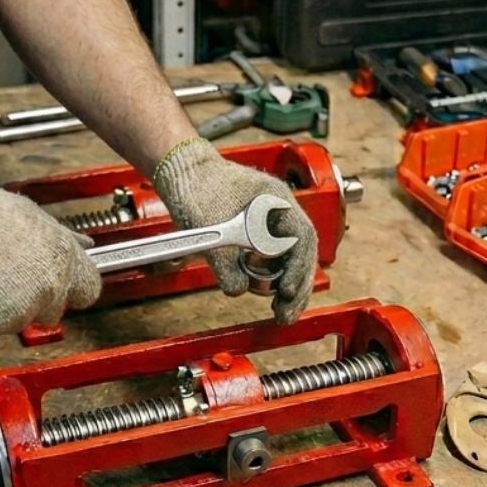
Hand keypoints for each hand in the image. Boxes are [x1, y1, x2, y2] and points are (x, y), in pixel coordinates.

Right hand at [0, 172, 100, 339]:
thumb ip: (58, 240)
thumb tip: (81, 245)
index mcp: (62, 259)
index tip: (61, 285)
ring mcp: (19, 311)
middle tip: (10, 279)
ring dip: (4, 307)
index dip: (72, 287)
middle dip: (36, 300)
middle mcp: (47, 289)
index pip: (88, 290)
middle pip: (53, 312)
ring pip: (19, 321)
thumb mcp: (30, 216)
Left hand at [152, 139, 317, 323]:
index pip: (303, 238)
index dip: (298, 268)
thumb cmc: (197, 185)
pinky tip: (270, 295)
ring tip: (281, 312)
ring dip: (289, 286)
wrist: (183, 171)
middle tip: (286, 314)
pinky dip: (274, 278)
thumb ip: (224, 260)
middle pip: (302, 253)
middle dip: (297, 287)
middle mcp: (280, 212)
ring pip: (291, 259)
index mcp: (277, 199)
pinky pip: (275, 259)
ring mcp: (271, 222)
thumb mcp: (208, 226)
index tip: (287, 290)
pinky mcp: (258, 234)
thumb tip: (238, 289)